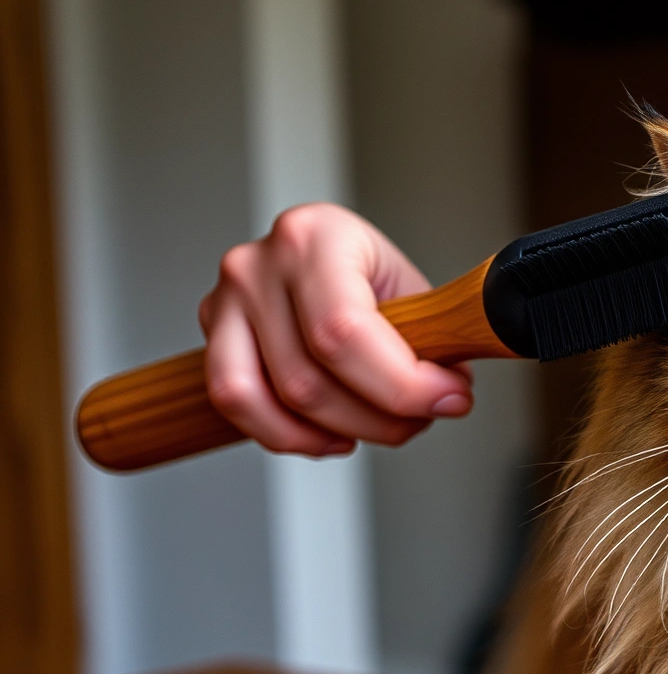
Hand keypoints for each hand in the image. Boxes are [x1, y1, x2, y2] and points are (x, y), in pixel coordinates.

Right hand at [199, 202, 472, 456]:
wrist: (327, 259)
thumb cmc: (369, 274)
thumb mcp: (411, 291)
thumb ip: (435, 341)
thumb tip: (450, 397)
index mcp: (317, 237)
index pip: (346, 331)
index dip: (401, 385)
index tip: (447, 400)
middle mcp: (259, 264)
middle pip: (308, 377)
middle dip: (378, 418)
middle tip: (419, 418)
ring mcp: (227, 299)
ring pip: (269, 399)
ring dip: (333, 432)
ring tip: (377, 428)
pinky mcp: (210, 332)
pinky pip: (237, 404)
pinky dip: (287, 436)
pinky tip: (328, 436)